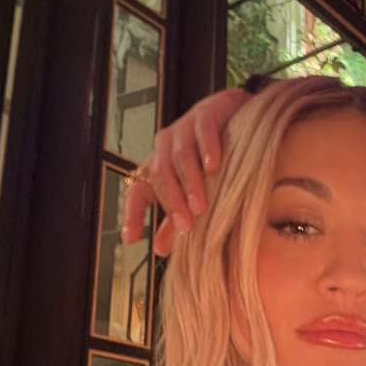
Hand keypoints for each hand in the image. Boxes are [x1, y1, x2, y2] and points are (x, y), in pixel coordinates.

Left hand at [121, 88, 249, 256]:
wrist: (234, 115)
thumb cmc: (210, 159)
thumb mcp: (193, 191)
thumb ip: (176, 219)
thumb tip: (160, 250)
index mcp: (156, 167)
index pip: (137, 192)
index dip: (132, 215)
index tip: (131, 239)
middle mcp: (164, 147)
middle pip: (160, 177)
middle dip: (172, 203)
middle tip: (186, 226)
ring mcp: (183, 129)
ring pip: (181, 157)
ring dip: (190, 183)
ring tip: (201, 206)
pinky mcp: (205, 114)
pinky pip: (203, 131)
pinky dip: (208, 149)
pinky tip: (214, 166)